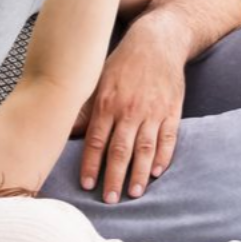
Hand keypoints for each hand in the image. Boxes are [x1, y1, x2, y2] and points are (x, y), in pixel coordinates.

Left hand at [74, 28, 185, 200]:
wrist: (157, 41)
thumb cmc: (124, 62)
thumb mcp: (100, 79)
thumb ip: (87, 107)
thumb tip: (68, 130)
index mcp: (108, 102)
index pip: (97, 140)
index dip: (92, 164)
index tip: (87, 185)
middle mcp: (130, 109)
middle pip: (120, 150)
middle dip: (114, 177)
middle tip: (109, 199)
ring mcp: (153, 111)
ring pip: (145, 149)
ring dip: (139, 174)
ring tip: (134, 193)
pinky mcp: (172, 110)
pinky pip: (168, 138)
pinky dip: (163, 157)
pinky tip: (157, 172)